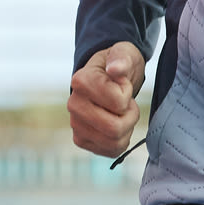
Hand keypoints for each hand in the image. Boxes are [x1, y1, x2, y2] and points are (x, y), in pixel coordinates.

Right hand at [69, 41, 146, 156]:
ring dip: (127, 127)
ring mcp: (75, 124)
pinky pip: (111, 150)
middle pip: (114, 128)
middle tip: (126, 102)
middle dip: (130, 115)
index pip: (119, 102)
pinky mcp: (81, 140)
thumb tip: (115, 69)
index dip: (127, 93)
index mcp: (80, 81)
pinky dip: (121, 139)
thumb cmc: (118, 64)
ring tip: (121, 112)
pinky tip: (116, 124)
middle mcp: (73, 105)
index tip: (121, 83)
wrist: (108, 79)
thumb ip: (121, 59)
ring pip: (114, 141)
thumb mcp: (124, 54)